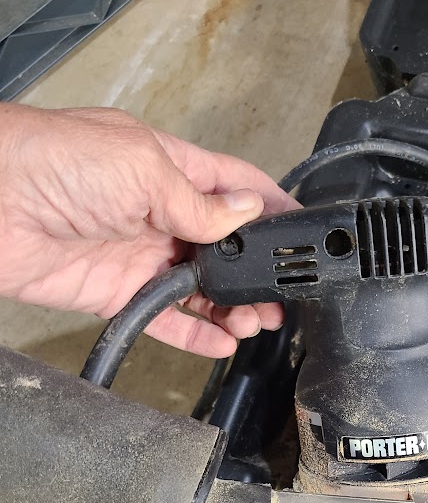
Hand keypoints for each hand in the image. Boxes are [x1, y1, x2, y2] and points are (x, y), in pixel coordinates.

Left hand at [0, 105, 298, 355]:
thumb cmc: (50, 160)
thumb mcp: (142, 167)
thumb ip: (198, 201)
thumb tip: (245, 214)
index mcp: (168, 167)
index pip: (233, 186)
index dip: (268, 206)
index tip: (301, 230)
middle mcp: (158, 212)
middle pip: (224, 247)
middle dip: (257, 271)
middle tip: (281, 296)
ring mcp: (139, 255)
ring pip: (201, 288)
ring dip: (232, 307)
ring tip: (256, 323)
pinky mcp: (116, 293)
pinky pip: (165, 318)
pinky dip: (195, 332)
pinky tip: (222, 342)